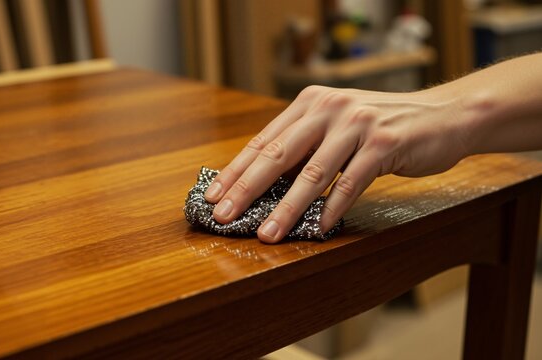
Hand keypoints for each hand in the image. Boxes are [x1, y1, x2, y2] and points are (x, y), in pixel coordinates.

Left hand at [204, 85, 469, 242]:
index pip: (264, 141)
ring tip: (268, 234)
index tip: (213, 196)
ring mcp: (357, 123)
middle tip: (224, 216)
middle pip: (278, 155)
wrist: (443, 116)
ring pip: (312, 174)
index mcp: (310, 103)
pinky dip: (333, 207)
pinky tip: (319, 229)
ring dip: (287, 209)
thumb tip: (262, 184)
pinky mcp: (384, 142)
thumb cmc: (382, 127)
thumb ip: (304, 146)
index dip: (236, 171)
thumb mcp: (337, 126)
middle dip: (247, 190)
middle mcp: (329, 108)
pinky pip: (351, 182)